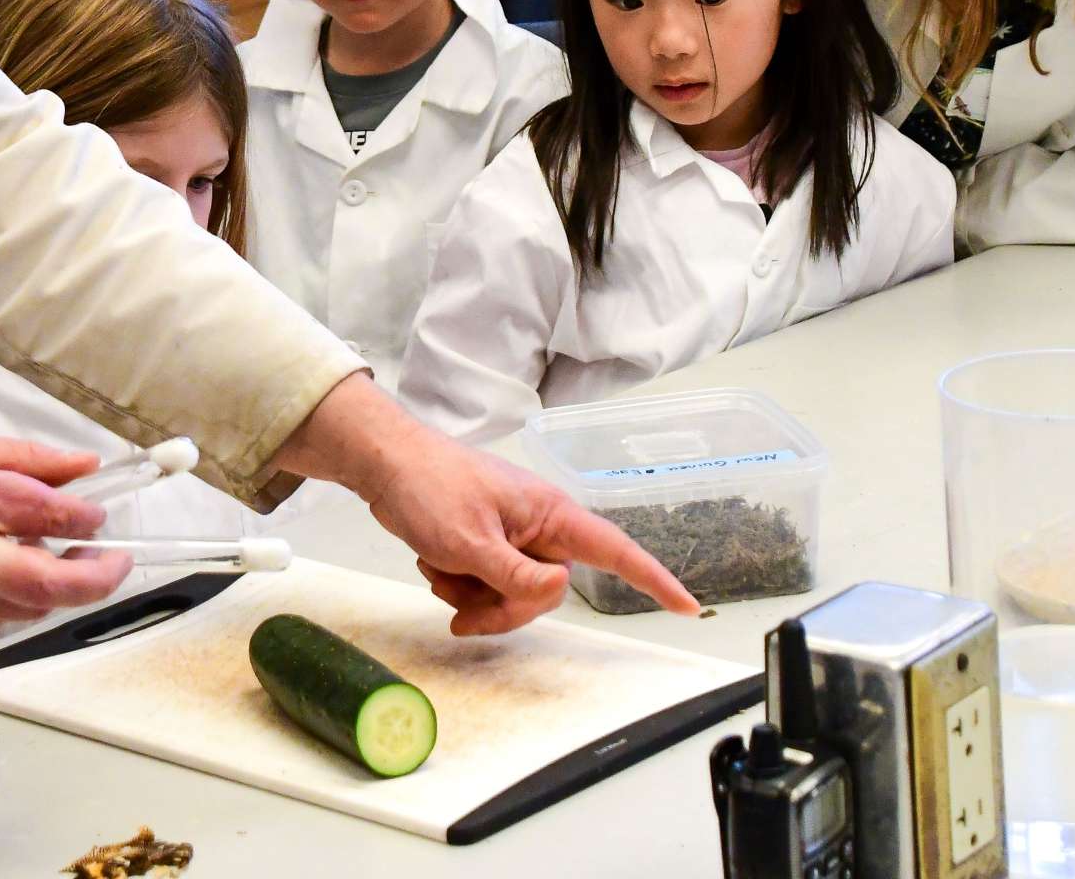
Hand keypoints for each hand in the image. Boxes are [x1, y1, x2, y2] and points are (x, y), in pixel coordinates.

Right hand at [0, 435, 133, 634]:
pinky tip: (20, 576)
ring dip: (61, 588)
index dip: (88, 518)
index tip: (98, 517)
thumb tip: (87, 467)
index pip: (53, 513)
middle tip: (117, 562)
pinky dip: (21, 598)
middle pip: (51, 580)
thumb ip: (28, 458)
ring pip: (31, 606)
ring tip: (70, 564)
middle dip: (99, 577)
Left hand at [276, 376, 696, 634]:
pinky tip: (434, 563)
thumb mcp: (470, 541)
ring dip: (473, 596)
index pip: (615, 551)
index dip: (654, 581)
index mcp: (550, 514)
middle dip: (503, 607)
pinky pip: (489, 590)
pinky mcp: (489, 547)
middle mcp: (539, 527)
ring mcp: (513, 538)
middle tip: (462, 598)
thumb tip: (559, 590)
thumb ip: (516, 576)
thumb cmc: (428, 487)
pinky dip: (458, 586)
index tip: (688, 606)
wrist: (385, 466)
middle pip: (548, 594)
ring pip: (515, 598)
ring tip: (439, 566)